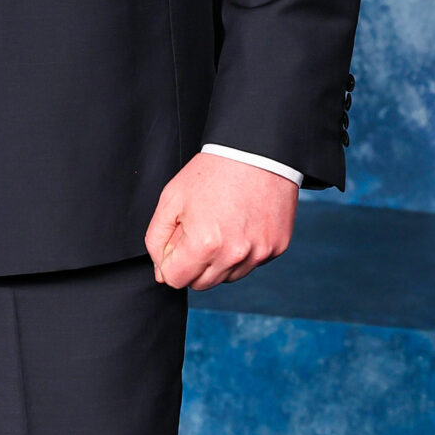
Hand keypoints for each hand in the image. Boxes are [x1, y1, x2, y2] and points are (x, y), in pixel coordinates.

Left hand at [144, 151, 297, 290]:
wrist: (257, 151)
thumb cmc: (212, 172)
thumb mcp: (171, 200)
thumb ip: (157, 240)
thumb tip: (162, 273)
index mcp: (204, 244)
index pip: (175, 279)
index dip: (170, 262)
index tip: (177, 242)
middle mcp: (234, 255)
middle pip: (201, 283)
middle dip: (193, 264)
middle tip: (199, 231)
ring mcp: (259, 253)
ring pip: (227, 277)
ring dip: (219, 260)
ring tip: (222, 225)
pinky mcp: (277, 247)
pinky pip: (251, 263)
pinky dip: (243, 251)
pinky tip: (242, 224)